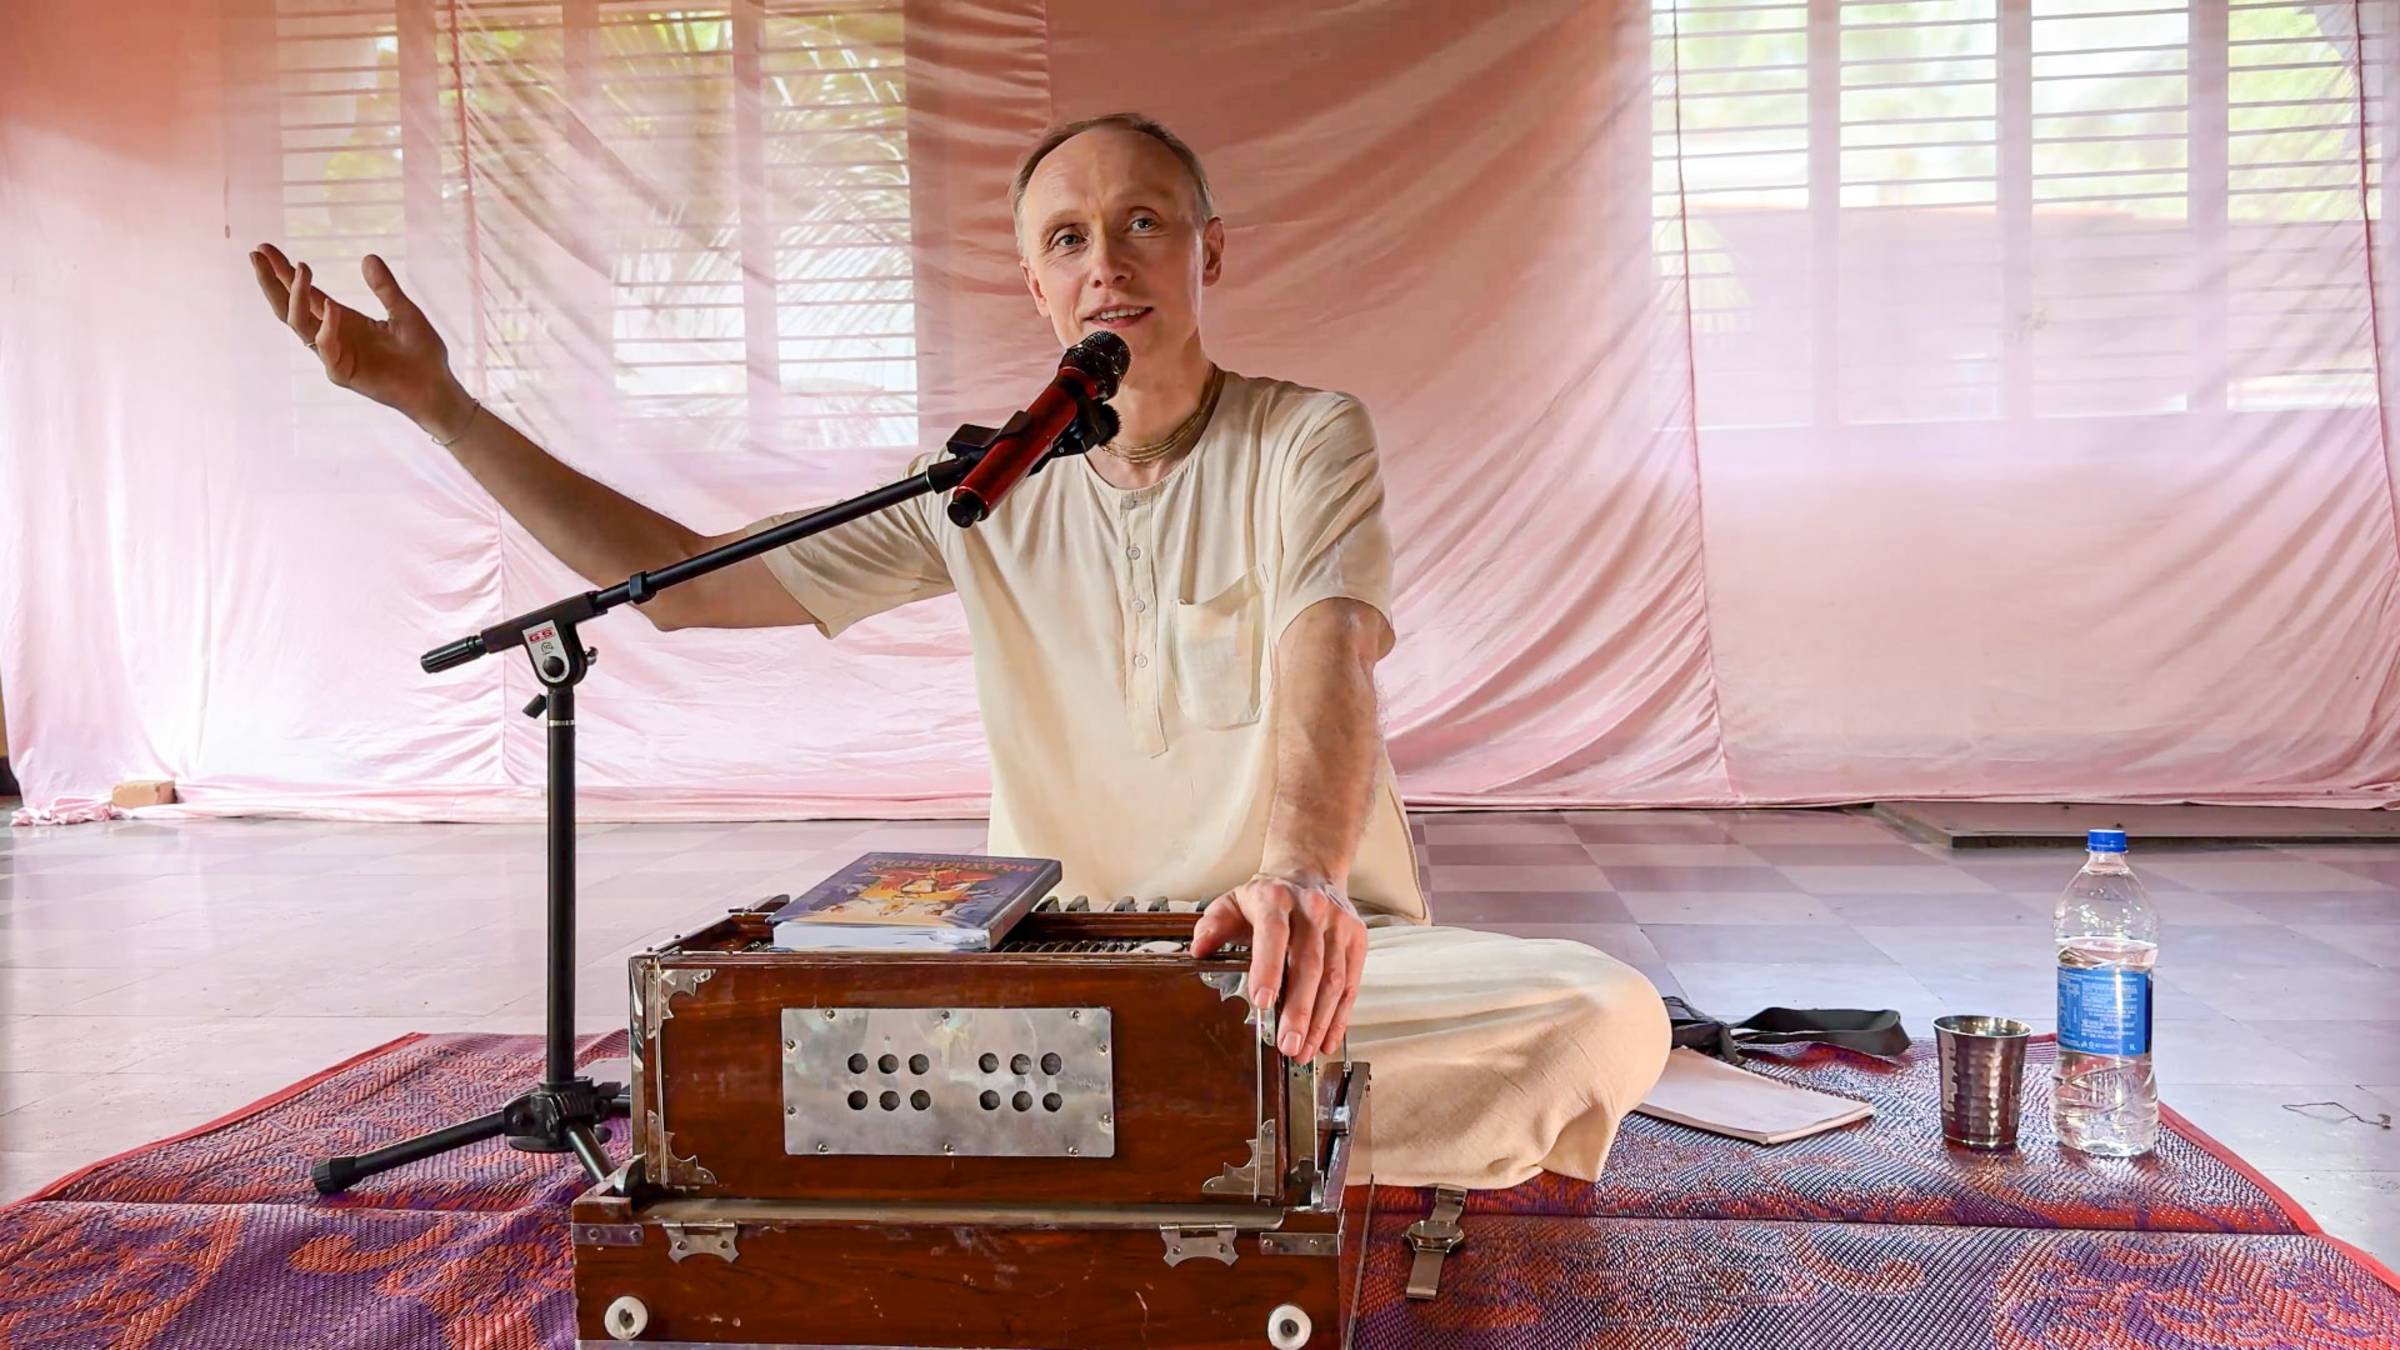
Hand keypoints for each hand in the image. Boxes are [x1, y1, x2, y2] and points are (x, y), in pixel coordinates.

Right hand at [247, 244, 472, 437]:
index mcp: (341, 319)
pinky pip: (325, 349)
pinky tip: (332, 306)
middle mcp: (331, 335)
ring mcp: (333, 355)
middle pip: (288, 306)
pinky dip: (326, 327)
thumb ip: (385, 287)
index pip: (305, 292)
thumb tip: (368, 256)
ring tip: (301, 268)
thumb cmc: (422, 352)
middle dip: (272, 280)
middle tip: (257, 254)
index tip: (264, 248)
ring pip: (299, 324)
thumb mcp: (404, 311)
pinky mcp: (342, 373)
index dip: (284, 271)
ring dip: (296, 296)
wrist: (437, 385)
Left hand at [1189, 872, 1367, 1061]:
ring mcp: (1339, 925)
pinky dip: (1339, 1016)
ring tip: (1305, 1051)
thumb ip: (1214, 925)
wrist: (1310, 871)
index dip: (1269, 968)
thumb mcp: (1233, 902)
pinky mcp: (1357, 940)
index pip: (1274, 934)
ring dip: (1320, 1021)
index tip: (1263, 1002)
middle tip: (1288, 1044)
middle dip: (1299, 1010)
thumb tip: (1199, 949)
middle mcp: (1312, 910)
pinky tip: (1327, 1040)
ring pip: (1334, 979)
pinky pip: (1351, 984)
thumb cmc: (1269, 896)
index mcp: (1276, 900)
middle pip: (1309, 965)